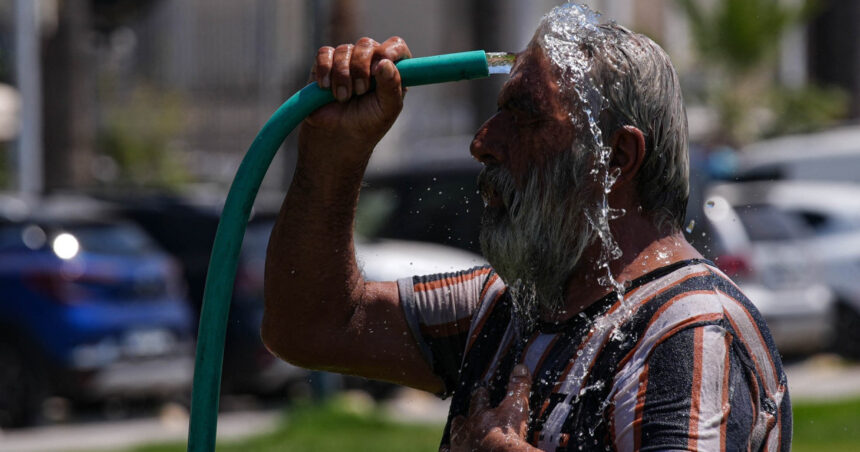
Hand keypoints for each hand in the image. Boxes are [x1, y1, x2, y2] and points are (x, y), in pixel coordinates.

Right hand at [299, 36, 411, 167]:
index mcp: (391, 70)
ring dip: (343, 75)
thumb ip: (392, 86)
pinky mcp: (325, 64)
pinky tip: (325, 87)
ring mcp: (347, 61)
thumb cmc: (367, 125)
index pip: (395, 46)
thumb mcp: (387, 110)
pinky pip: (324, 54)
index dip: (390, 50)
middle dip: (362, 68)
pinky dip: (325, 70)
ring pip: (344, 50)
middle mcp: (370, 61)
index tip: (383, 63)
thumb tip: (385, 63)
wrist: (336, 138)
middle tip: (360, 92)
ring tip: (342, 98)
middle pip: (367, 45)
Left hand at [447, 364, 538, 451]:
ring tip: (458, 430)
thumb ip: (518, 388)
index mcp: (479, 414)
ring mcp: (460, 445)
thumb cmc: (508, 436)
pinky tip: (447, 448)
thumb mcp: (516, 408)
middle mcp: (466, 428)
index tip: (482, 392)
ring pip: (455, 436)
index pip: (478, 399)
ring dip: (457, 432)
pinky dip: (448, 450)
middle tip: (464, 415)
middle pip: (462, 419)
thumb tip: (520, 367)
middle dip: (464, 417)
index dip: (481, 395)